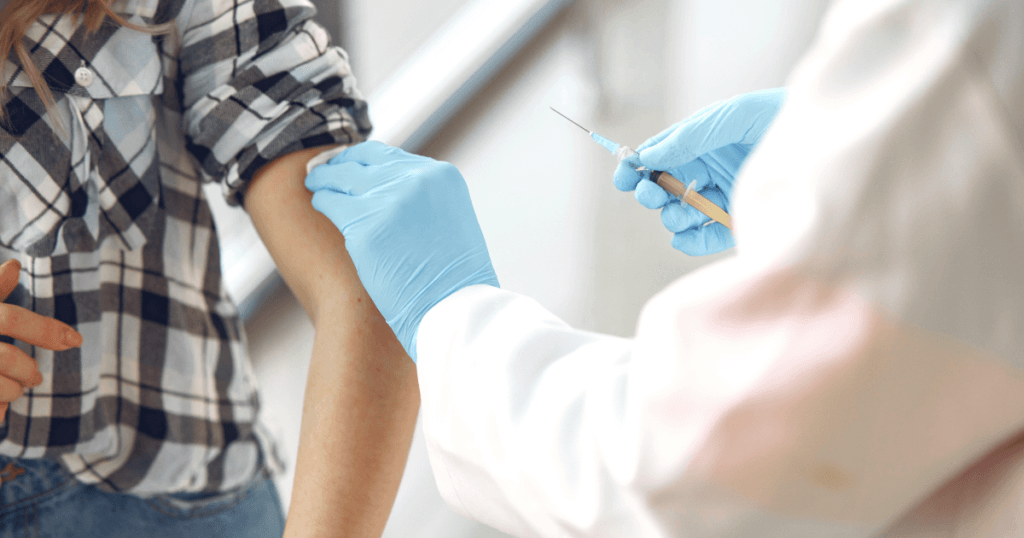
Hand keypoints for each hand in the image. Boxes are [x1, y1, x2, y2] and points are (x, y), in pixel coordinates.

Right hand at [0, 260, 82, 415]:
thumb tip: (14, 266)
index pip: (9, 319)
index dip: (46, 330)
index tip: (76, 340)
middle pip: (6, 359)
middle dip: (28, 370)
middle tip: (36, 378)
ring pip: (1, 388)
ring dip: (13, 392)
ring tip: (15, 390)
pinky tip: (0, 407)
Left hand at [305, 141, 497, 361]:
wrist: (455, 311)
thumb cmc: (455, 280)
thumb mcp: (450, 221)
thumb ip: (424, 199)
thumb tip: (389, 191)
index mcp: (441, 177)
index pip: (389, 156)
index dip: (363, 159)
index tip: (349, 164)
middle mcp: (416, 180)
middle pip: (362, 162)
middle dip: (340, 165)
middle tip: (323, 170)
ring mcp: (389, 202)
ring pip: (342, 178)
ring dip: (325, 180)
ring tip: (315, 183)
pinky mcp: (365, 228)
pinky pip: (331, 203)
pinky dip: (322, 201)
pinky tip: (318, 203)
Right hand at [614, 88, 786, 254]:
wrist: (828, 139)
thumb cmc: (780, 117)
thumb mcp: (732, 117)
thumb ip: (691, 136)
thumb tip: (649, 155)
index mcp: (701, 144)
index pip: (659, 157)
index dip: (636, 166)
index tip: (623, 175)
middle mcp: (709, 173)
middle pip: (665, 189)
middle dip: (651, 193)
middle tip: (649, 194)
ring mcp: (723, 199)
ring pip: (682, 215)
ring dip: (672, 216)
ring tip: (677, 213)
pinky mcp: (740, 224)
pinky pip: (705, 238)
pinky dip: (690, 241)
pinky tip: (684, 237)